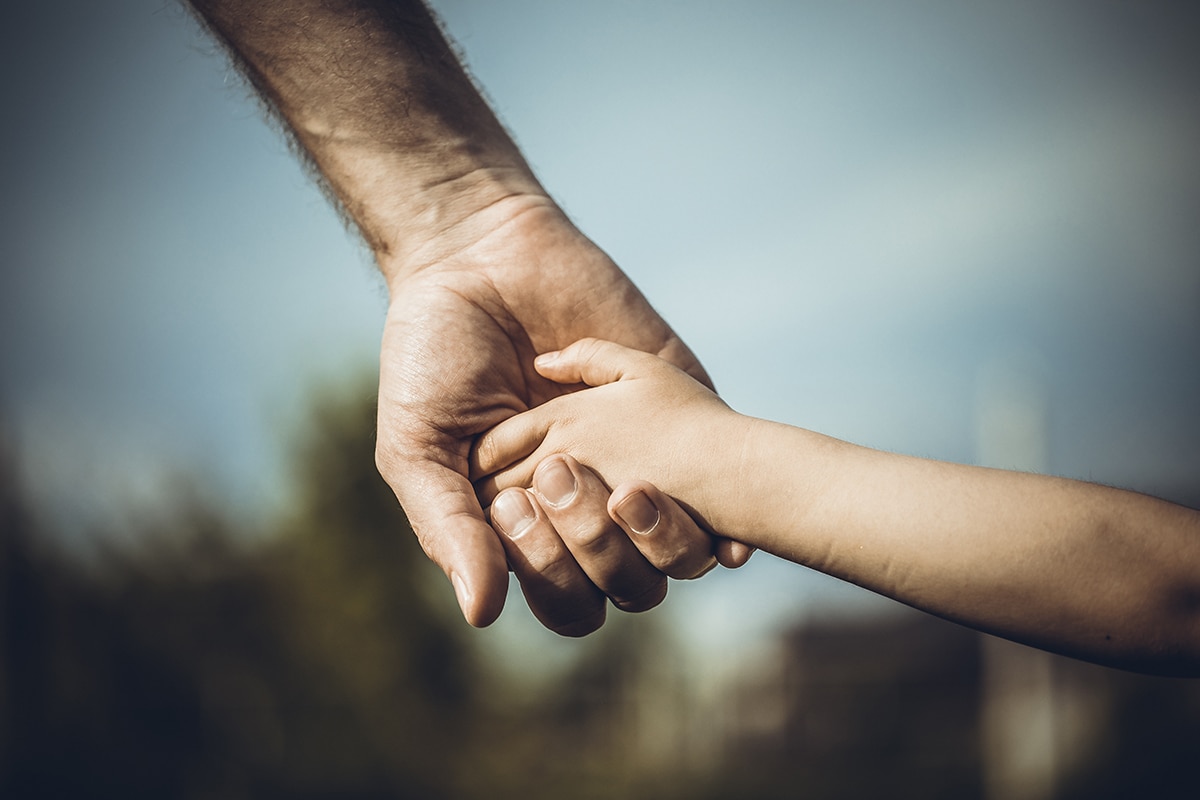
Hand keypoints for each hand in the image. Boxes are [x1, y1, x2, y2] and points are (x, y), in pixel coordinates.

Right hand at [375, 204, 735, 626]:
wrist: (481, 256)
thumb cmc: (436, 356)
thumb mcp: (419, 444)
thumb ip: (448, 527)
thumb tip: (482, 615)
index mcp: (531, 529)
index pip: (566, 600)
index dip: (552, 576)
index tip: (515, 505)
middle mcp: (592, 508)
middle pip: (628, 586)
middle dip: (598, 548)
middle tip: (560, 472)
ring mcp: (643, 463)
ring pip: (679, 552)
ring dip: (658, 536)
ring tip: (628, 484)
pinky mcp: (685, 412)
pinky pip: (724, 485)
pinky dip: (724, 512)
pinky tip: (715, 509)